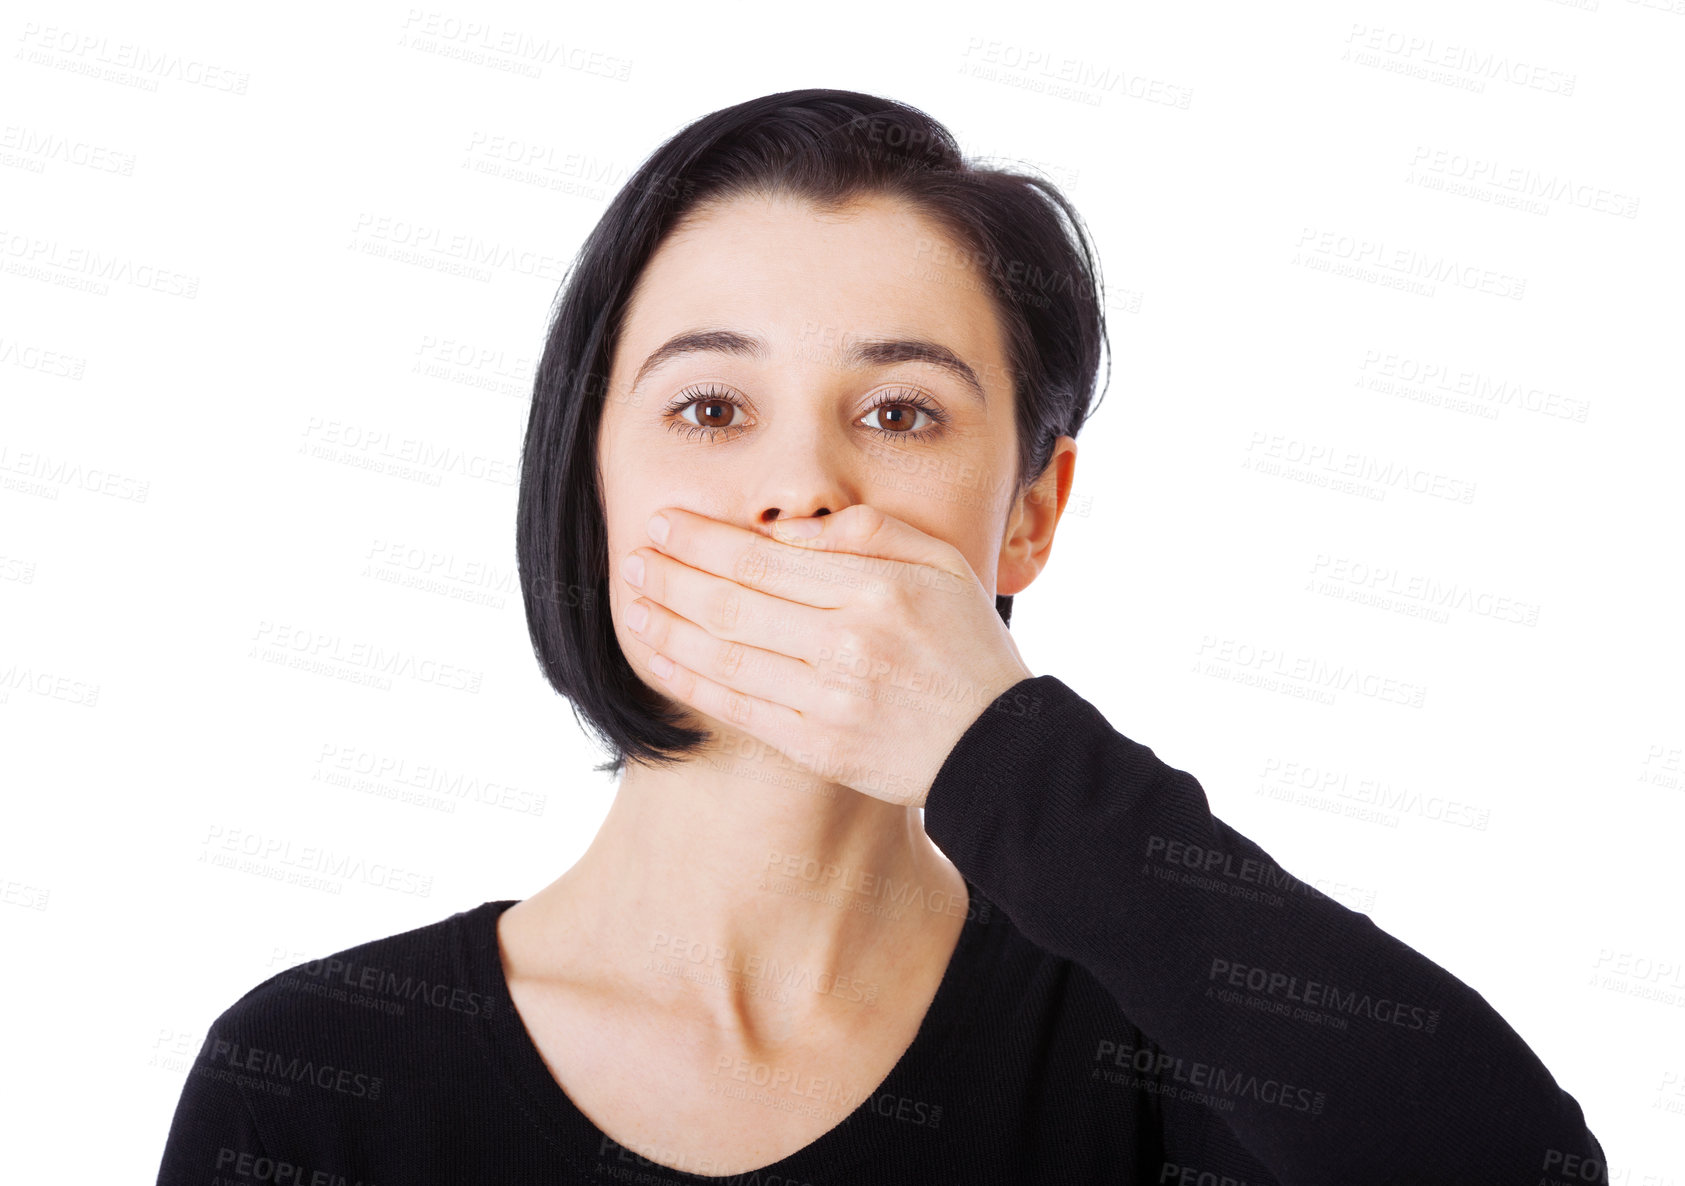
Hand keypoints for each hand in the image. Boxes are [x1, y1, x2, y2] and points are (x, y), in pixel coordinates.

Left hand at [619, 503, 1033, 807]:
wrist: (1000, 748)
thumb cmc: (970, 648)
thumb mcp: (942, 565)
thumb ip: (872, 532)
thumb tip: (792, 527)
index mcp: (877, 590)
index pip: (764, 560)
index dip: (703, 541)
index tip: (665, 523)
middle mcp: (848, 644)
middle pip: (732, 604)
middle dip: (671, 577)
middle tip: (635, 557)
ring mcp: (830, 700)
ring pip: (724, 656)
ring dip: (666, 626)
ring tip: (632, 602)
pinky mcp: (819, 746)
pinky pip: (737, 708)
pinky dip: (690, 680)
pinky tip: (659, 658)